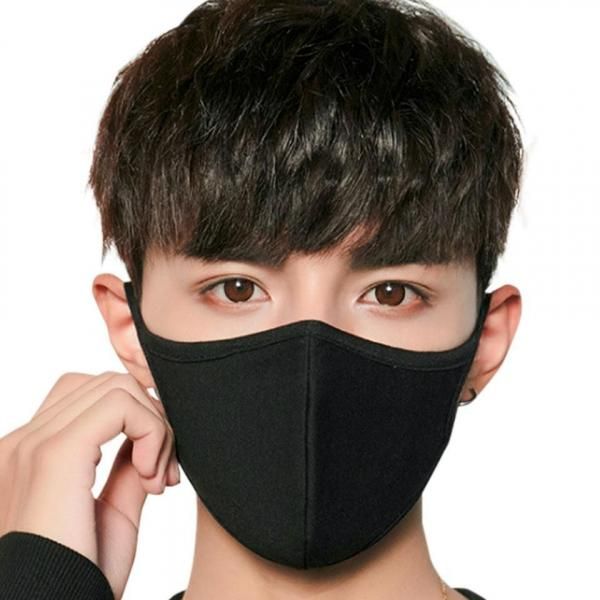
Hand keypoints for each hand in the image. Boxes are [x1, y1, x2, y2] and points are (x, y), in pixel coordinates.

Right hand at [0, 371, 179, 598]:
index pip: (91, 396)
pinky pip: (121, 404)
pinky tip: (150, 476)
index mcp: (31, 453)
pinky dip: (151, 431)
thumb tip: (146, 435)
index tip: (155, 471)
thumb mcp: (112, 512)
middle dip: (151, 420)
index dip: (136, 419)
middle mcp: (25, 441)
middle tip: (162, 475)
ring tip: (155, 479)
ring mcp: (34, 443)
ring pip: (118, 387)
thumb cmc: (80, 576)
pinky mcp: (55, 453)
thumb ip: (125, 467)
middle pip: (108, 384)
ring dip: (154, 426)